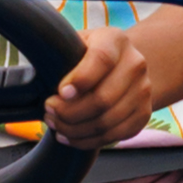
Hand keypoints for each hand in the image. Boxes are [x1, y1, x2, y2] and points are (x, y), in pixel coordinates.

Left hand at [38, 24, 159, 145]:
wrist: (118, 66)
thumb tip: (39, 76)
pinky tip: (69, 136)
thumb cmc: (85, 56)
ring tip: (55, 124)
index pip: (101, 60)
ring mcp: (143, 90)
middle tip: (49, 111)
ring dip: (74, 129)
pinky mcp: (144, 114)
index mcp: (115, 41)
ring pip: (107, 121)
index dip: (80, 79)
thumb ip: (60, 56)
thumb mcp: (73, 45)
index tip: (60, 92)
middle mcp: (135, 64)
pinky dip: (87, 141)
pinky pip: (115, 135)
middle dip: (69, 111)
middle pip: (103, 98)